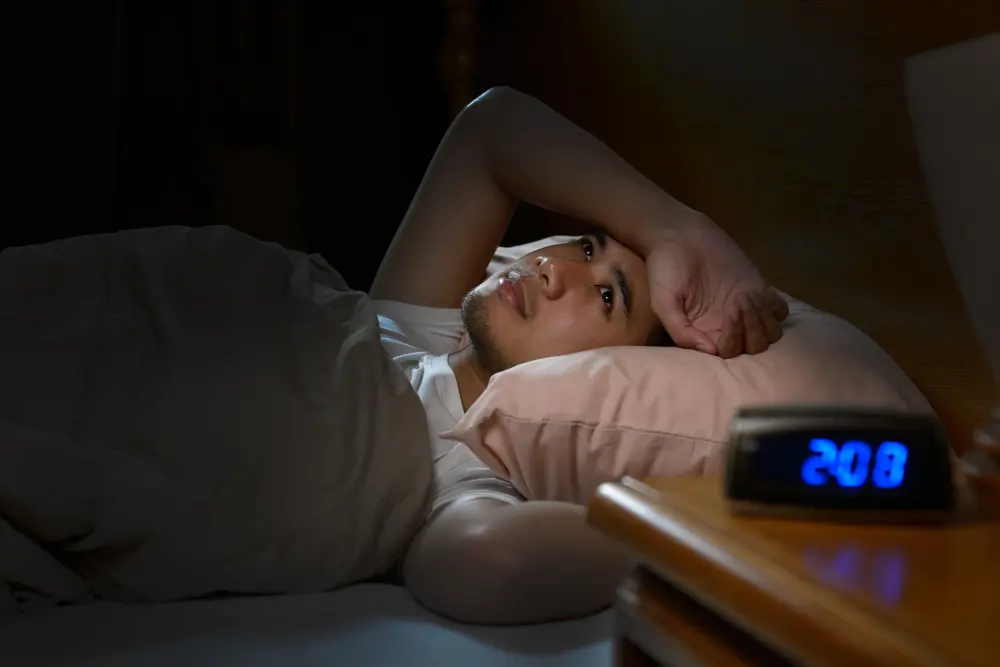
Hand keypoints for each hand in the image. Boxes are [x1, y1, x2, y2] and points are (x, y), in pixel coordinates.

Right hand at [646, 214, 788, 357]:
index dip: (732, 340)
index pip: (728, 353)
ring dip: (763, 320)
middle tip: (737, 303)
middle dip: (751, 330)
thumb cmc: (665, 270)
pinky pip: (779, 310)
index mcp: (705, 332)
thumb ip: (681, 331)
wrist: (678, 235)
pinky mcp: (758, 289)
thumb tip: (710, 351)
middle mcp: (727, 325)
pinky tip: (759, 294)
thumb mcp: (663, 303)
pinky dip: (775, 308)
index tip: (727, 313)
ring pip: (770, 333)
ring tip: (748, 296)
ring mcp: (746, 308)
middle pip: (753, 347)